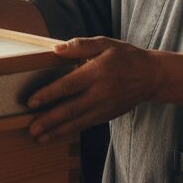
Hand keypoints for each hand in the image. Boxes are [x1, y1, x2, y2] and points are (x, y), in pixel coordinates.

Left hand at [27, 36, 159, 142]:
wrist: (151, 77)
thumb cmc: (125, 57)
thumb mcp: (105, 43)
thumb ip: (80, 46)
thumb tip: (56, 49)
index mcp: (97, 73)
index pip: (68, 85)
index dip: (49, 94)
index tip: (31, 102)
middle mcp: (100, 93)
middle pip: (70, 109)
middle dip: (49, 121)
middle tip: (31, 129)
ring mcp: (104, 107)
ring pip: (77, 122)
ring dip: (57, 131)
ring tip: (39, 138)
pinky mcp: (107, 115)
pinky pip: (85, 124)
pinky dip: (70, 131)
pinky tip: (57, 134)